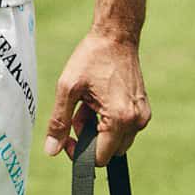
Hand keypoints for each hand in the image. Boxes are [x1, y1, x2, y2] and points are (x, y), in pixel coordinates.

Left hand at [44, 29, 150, 163]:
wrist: (116, 36)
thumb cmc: (92, 58)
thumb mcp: (68, 88)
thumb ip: (59, 121)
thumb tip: (51, 150)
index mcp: (120, 119)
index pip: (100, 158)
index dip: (80, 152)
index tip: (68, 136)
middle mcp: (137, 121)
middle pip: (109, 151)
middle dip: (89, 139)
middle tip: (77, 113)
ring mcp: (142, 115)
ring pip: (116, 140)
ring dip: (97, 130)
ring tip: (87, 104)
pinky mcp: (142, 109)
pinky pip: (124, 128)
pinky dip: (108, 121)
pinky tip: (97, 101)